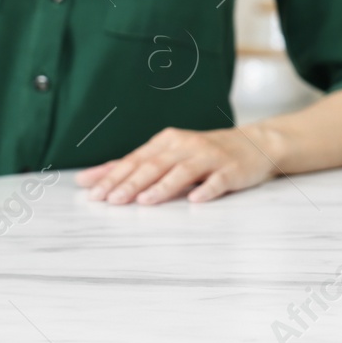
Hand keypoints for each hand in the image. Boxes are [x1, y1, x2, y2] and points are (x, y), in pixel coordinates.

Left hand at [74, 125, 281, 204]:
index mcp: (167, 142)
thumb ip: (130, 167)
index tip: (92, 193)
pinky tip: (195, 199)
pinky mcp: (230, 170)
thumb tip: (87, 179)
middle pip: (155, 165)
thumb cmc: (203, 154)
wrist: (254, 144)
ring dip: (163, 186)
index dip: (113, 176)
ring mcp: (210, 158)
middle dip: (131, 182)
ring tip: (145, 200)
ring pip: (183, 172)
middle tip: (111, 200)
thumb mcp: (167, 155)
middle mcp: (186, 146)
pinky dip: (206, 190)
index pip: (135, 160)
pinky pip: (217, 181)